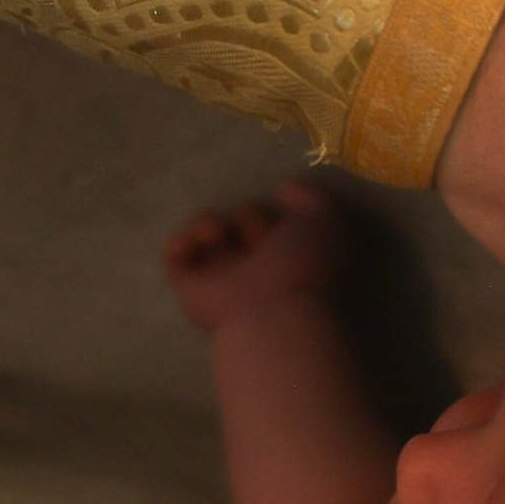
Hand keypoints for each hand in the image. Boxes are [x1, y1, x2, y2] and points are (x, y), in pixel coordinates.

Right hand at [163, 179, 342, 334]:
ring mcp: (224, 281)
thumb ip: (312, 197)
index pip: (279, 222)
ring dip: (210, 222)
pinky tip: (198, 240)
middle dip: (250, 218)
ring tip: (219, 233)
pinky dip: (179, 243)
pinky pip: (174, 260)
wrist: (277, 313)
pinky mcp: (194, 291)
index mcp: (293, 257)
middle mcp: (258, 269)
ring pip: (208, 237)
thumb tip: (283, 191)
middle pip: (242, 224)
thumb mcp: (330, 219)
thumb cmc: (308, 265)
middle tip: (259, 237)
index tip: (286, 214)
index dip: (281, 212)